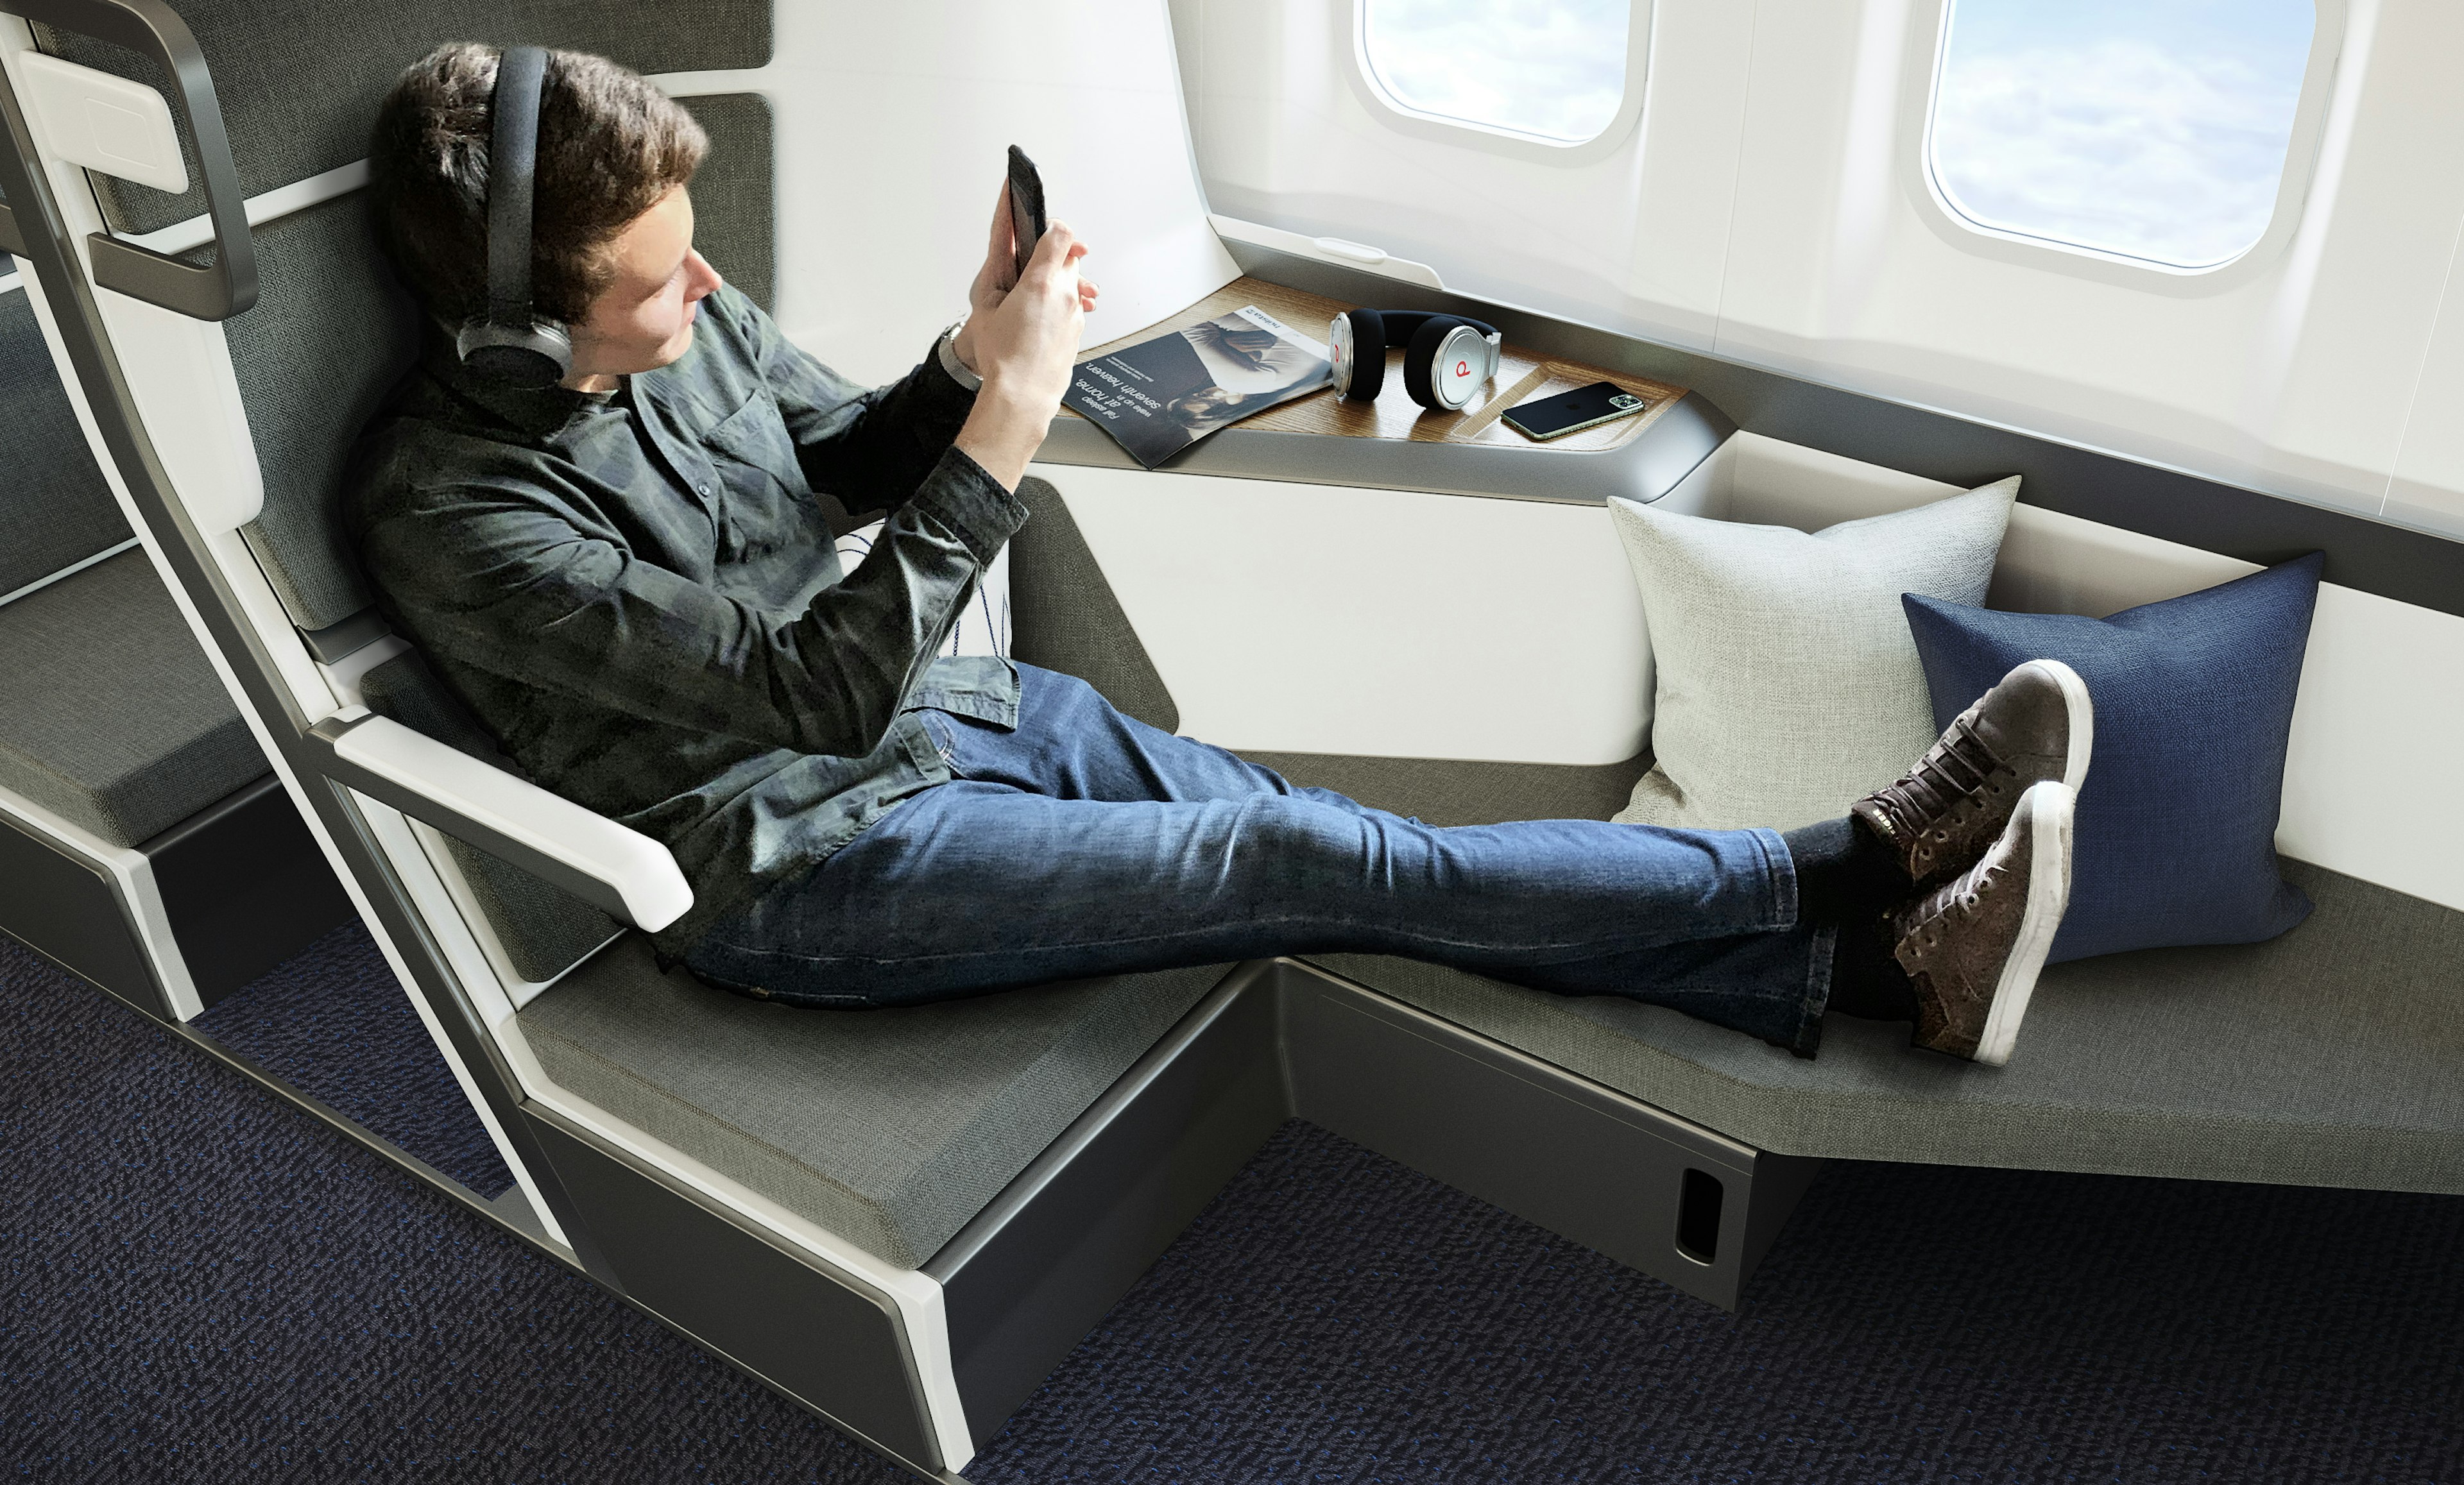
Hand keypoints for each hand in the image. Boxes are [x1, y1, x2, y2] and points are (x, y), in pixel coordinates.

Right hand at [953, 204, 1096, 490]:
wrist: (1022, 397)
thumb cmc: (1002, 359)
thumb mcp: (986, 310)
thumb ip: (1001, 284)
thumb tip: (1008, 276)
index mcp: (1039, 283)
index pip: (1061, 235)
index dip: (1053, 227)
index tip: (1045, 229)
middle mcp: (1064, 295)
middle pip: (1069, 259)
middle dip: (1052, 259)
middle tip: (1031, 270)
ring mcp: (1075, 315)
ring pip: (1072, 285)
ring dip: (1057, 286)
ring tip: (1031, 304)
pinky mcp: (1078, 333)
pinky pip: (1072, 309)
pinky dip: (1060, 309)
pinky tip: (1039, 325)